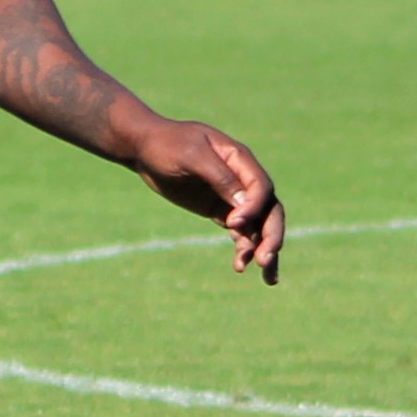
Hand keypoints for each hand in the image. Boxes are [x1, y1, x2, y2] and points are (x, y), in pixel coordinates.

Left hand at [121, 118, 282, 282]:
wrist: (145, 149)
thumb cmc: (167, 145)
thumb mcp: (191, 156)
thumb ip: (219, 176)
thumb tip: (244, 202)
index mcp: (239, 160)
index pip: (261, 188)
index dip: (254, 207)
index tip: (233, 224)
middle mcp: (242, 179)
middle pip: (269, 210)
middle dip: (271, 235)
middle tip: (264, 260)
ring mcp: (232, 197)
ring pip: (258, 225)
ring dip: (260, 248)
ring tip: (255, 272)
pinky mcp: (221, 211)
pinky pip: (241, 232)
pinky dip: (244, 248)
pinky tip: (239, 266)